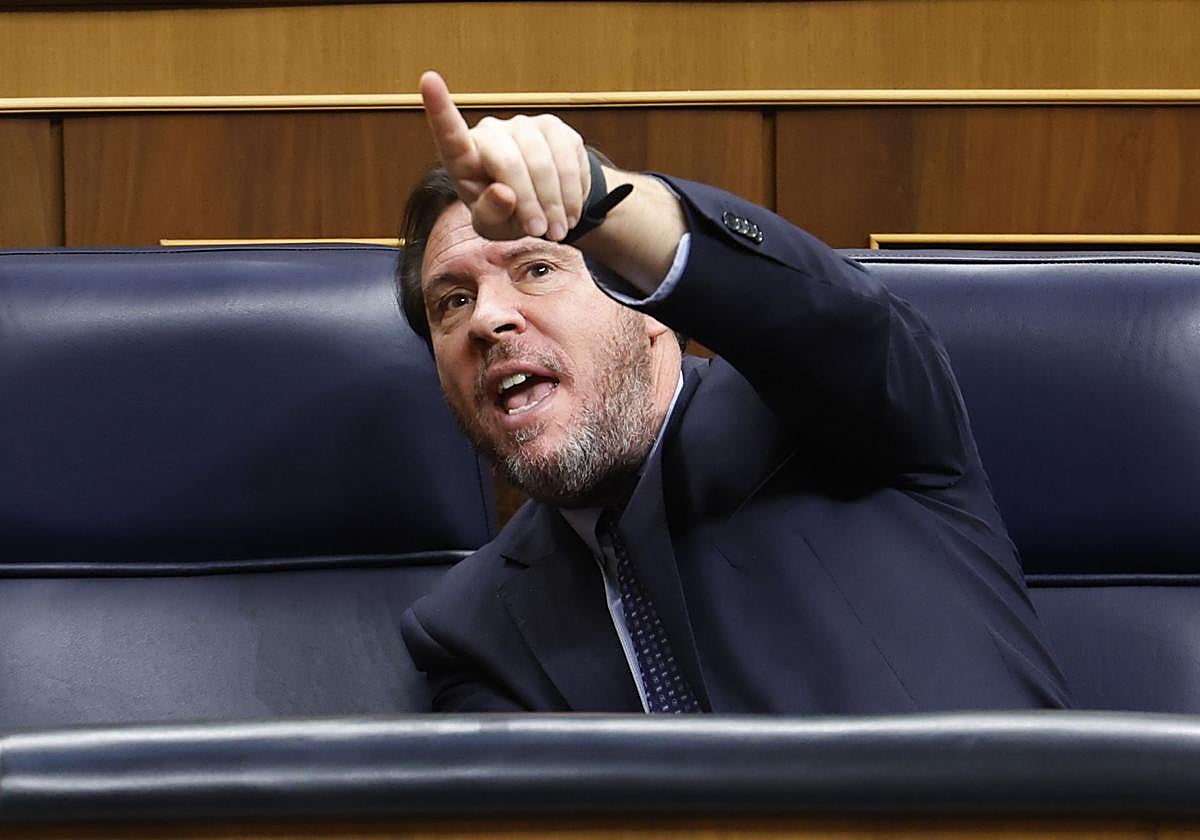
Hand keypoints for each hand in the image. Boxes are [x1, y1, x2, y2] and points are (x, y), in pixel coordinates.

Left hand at [420, 70, 589, 241]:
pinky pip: (567, 161)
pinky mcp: (555, 128)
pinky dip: (571, 194)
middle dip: (528, 202)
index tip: (428, 80)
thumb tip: (503, 193)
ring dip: (554, 203)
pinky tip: (569, 212)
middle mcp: (491, 133)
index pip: (450, 134)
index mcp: (463, 158)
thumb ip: (490, 214)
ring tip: (557, 230)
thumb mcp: (491, 228)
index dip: (439, 108)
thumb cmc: (504, 215)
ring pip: (542, 163)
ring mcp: (524, 126)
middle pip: (508, 162)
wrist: (542, 207)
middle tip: (541, 233)